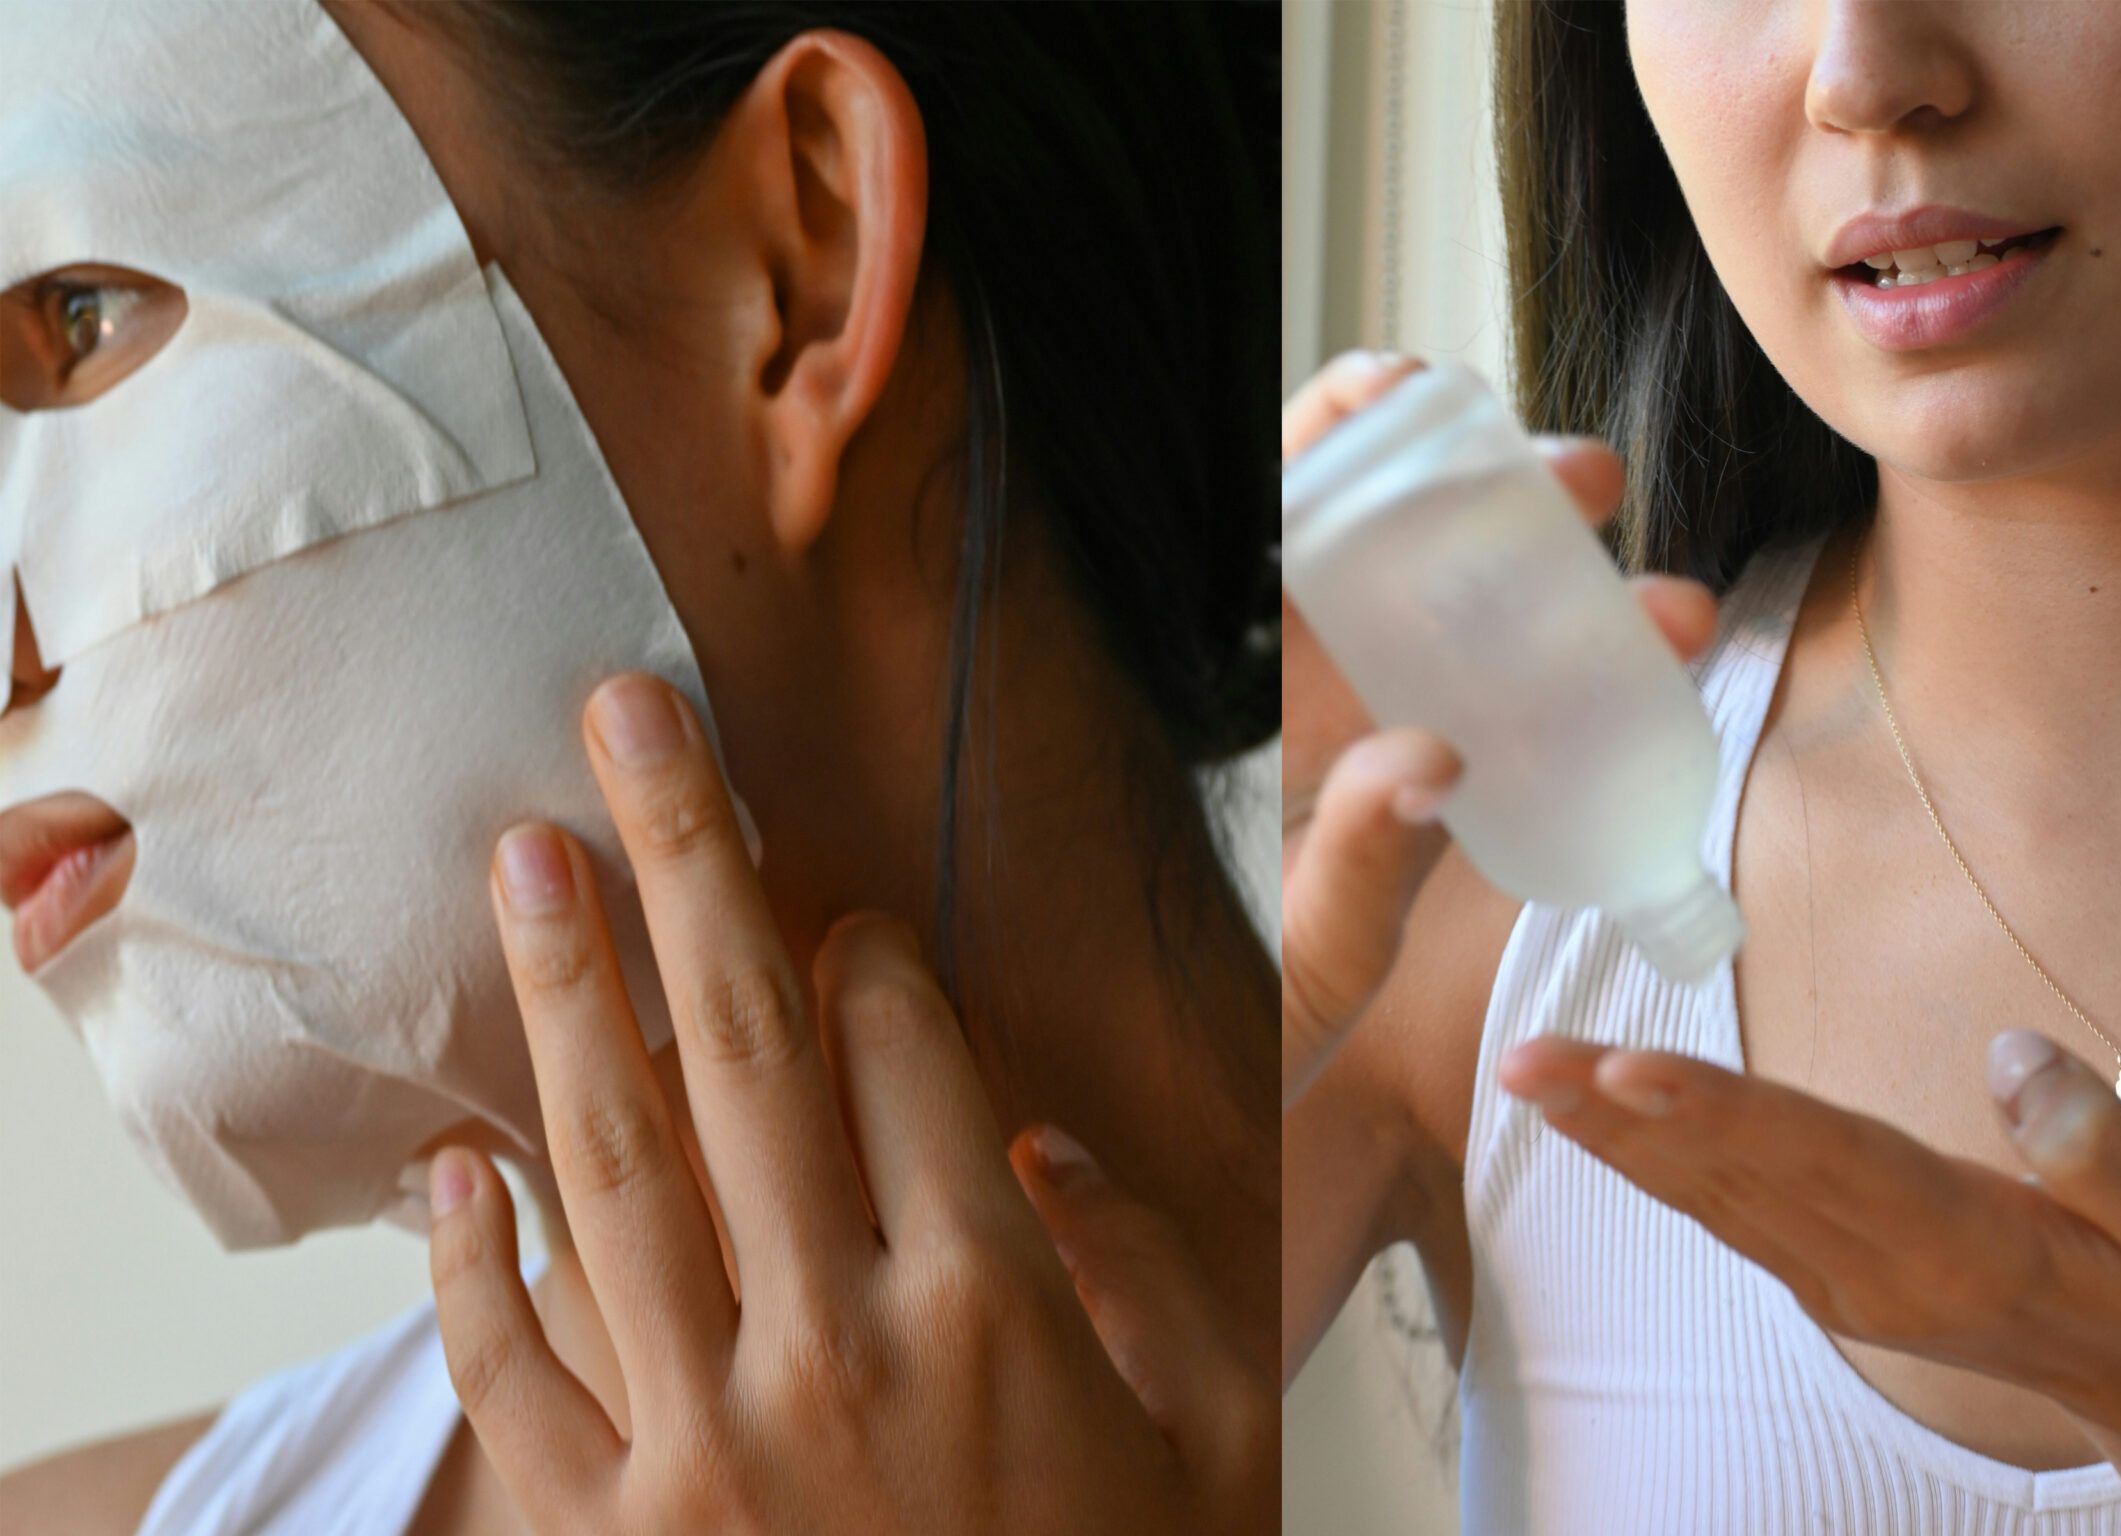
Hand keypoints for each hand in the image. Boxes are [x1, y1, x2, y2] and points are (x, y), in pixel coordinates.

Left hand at [424, 672, 1272, 1533]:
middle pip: (745, 1040)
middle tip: (628, 715)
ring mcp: (703, 1438)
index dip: (871, 949)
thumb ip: (1152, 1270)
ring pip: (613, 1164)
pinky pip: (509, 1374)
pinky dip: (462, 1265)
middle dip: (687, 854)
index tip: (844, 902)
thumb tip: (1051, 1147)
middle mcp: (837, 1340)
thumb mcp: (1217, 1436)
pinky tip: (445, 1164)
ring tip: (526, 853)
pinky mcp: (608, 1532)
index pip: (904, 1050)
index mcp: (996, 1302)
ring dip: (566, 992)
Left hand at [1279, 348, 1719, 1105]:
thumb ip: (1348, 869)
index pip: (1282, 541)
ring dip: (1576, 588)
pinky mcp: (1461, 790)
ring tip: (1668, 601)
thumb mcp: (1301, 965)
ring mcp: (1405, 742)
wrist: (1280, 1123)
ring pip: (1490, 625)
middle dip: (1497, 496)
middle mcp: (1332, 714)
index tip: (1396, 390)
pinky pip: (1526, 702)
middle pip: (1410, 557)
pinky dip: (1588, 666)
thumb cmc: (1262, 1040)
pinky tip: (1650, 665)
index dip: (1328, 444)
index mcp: (1267, 725)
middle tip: (1587, 481)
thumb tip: (1426, 756)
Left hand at [1498, 1029, 2120, 1534]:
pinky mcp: (1844, 1278)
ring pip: (1718, 1198)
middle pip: (1740, 1176)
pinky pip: (1732, 1212)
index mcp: (1971, 1244)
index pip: (1826, 1159)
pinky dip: (1657, 1163)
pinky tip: (1599, 1118)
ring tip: (1528, 1078)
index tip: (1627, 1066)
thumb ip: (2116, 1153)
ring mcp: (1855, 1284)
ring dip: (1616, 1138)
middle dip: (1624, 1116)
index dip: (1723, 1111)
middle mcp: (1888, 1270)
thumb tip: (2014, 1059)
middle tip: (1524, 1063)